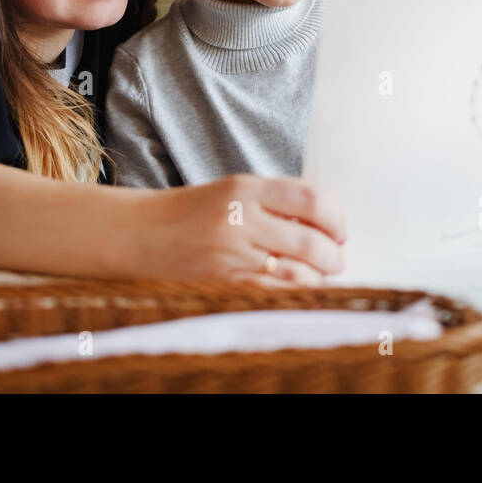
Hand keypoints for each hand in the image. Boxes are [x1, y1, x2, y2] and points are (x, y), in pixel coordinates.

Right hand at [129, 174, 346, 286]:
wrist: (141, 233)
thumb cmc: (193, 211)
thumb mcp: (233, 191)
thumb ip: (276, 202)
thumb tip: (327, 224)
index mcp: (246, 187)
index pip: (311, 198)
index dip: (337, 217)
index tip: (341, 229)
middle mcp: (241, 218)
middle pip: (310, 241)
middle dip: (334, 255)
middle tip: (337, 259)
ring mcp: (232, 253)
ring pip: (296, 273)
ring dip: (318, 278)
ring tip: (321, 277)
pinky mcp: (224, 282)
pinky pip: (273, 295)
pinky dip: (294, 294)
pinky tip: (298, 290)